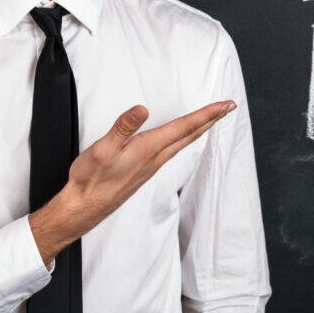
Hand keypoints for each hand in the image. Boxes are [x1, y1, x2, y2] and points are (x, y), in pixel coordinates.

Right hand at [28, 100, 236, 265]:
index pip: (184, 127)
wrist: (85, 207)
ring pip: (183, 143)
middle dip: (210, 119)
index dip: (206, 114)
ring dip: (200, 129)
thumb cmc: (91, 178)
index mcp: (148, 149)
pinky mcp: (144, 171)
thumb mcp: (102, 149)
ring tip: (211, 119)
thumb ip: (123, 127)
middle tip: (228, 107)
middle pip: (190, 135)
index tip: (225, 105)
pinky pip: (172, 151)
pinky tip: (182, 138)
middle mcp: (155, 158)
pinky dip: (185, 139)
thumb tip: (142, 109)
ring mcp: (151, 166)